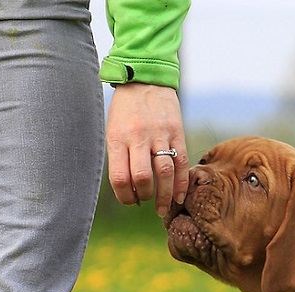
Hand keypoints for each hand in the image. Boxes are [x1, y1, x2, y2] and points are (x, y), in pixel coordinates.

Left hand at [106, 83, 188, 216]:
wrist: (145, 79)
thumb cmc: (125, 110)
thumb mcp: (114, 131)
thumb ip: (120, 157)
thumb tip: (130, 189)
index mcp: (118, 138)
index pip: (120, 178)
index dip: (125, 196)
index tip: (130, 201)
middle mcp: (139, 137)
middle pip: (143, 178)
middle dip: (145, 196)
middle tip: (145, 201)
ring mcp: (160, 134)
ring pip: (165, 173)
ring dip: (165, 196)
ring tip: (163, 209)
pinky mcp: (177, 132)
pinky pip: (181, 162)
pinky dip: (181, 183)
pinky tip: (179, 196)